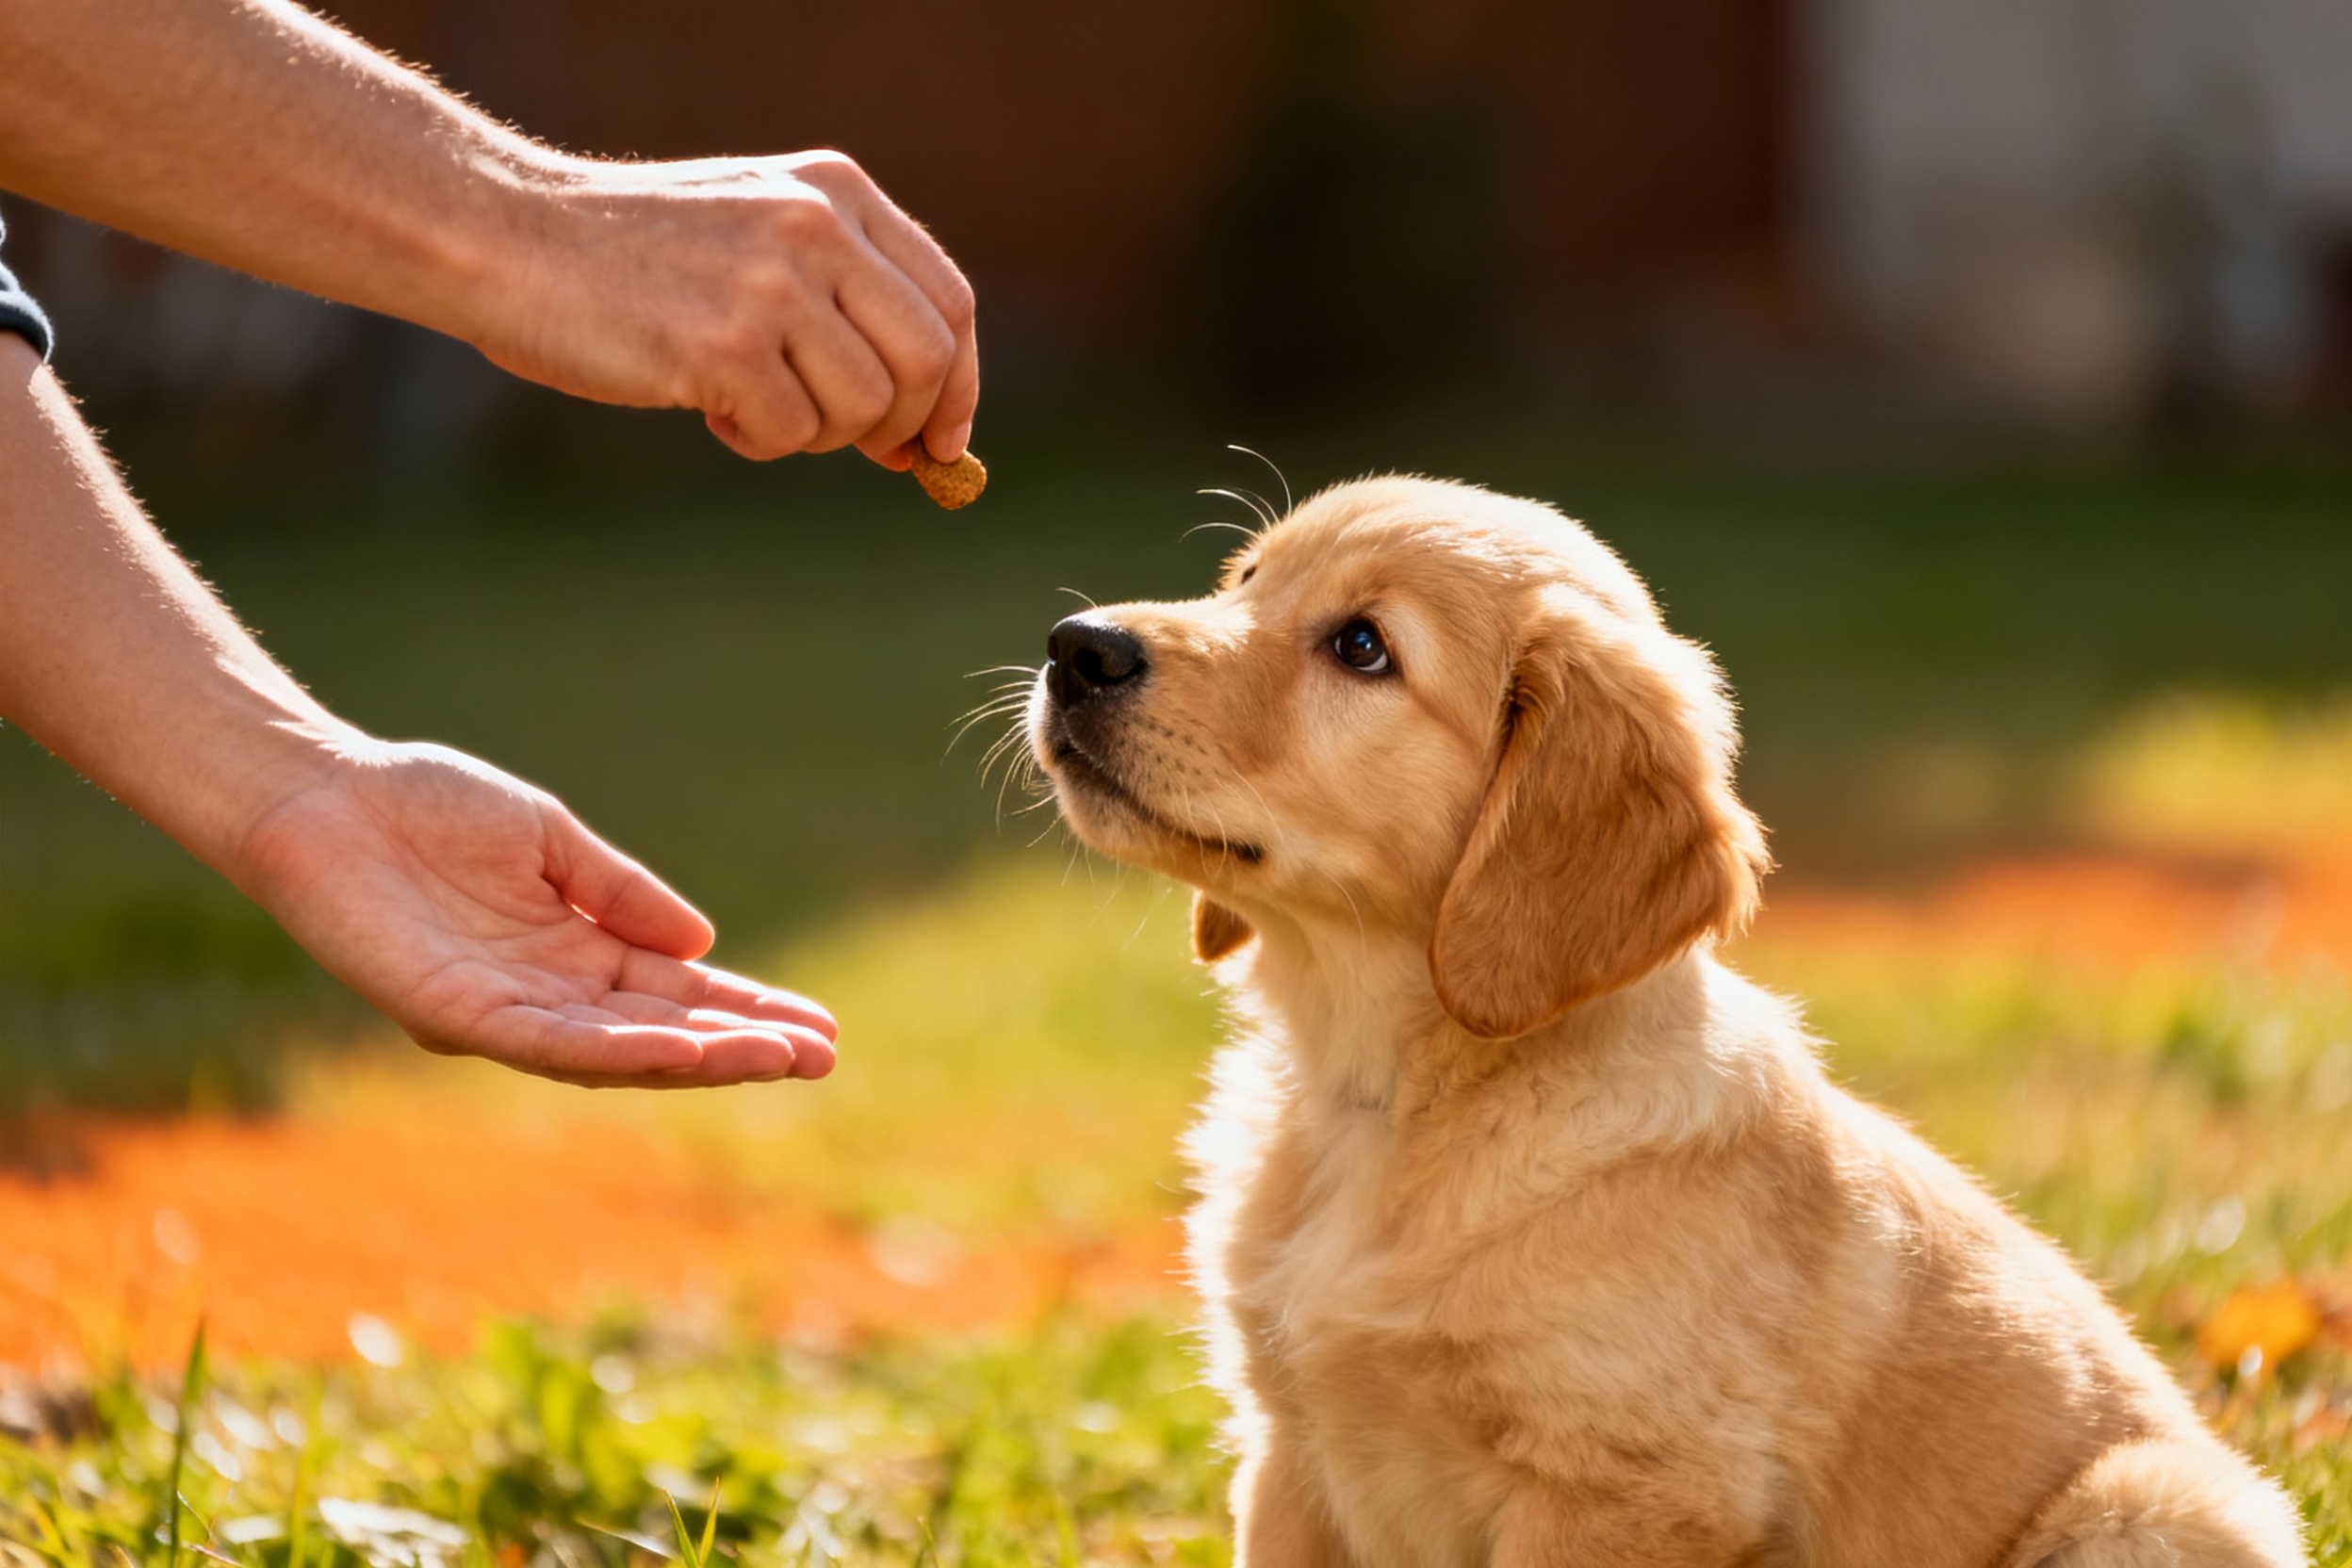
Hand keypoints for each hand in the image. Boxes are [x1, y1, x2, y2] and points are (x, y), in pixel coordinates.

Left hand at [229, 740, 836, 1088]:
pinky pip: (544, 1043)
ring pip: (615, 1052)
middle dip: (741, 1047)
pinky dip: (614, 1053)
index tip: (819, 1027)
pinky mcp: (453, 1014)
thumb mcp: (549, 839)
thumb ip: (620, 891)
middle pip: (659, 1034)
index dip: (746, 1010)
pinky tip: (675, 1050)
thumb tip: (704, 940)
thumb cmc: (424, 806)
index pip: (676, 993)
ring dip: (697, 1059)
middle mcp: (545, 994)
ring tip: (774, 1058)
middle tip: (822, 1057)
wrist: (322, 795)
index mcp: (573, 952)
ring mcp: (502, 1011)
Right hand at [483, 151, 977, 465]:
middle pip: (927, 362)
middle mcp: (817, 226)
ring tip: (749, 401)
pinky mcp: (726, 343)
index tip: (944, 441)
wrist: (507, 237)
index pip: (951, 302)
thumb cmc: (634, 259)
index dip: (959, 385)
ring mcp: (773, 283)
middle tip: (852, 445)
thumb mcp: (758, 237)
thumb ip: (845, 303)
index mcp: (837, 191)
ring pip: (865, 408)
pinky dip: (756, 442)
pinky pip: (791, 434)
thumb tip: (925, 434)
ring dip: (815, 434)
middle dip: (903, 426)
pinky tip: (707, 404)